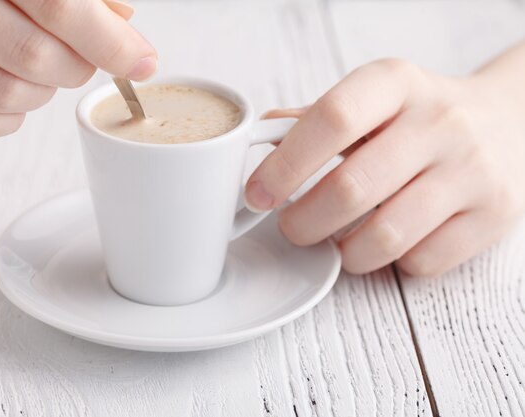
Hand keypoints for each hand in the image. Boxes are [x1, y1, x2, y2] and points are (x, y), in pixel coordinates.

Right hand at [0, 0, 155, 137]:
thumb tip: (121, 22)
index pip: (60, 6)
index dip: (110, 41)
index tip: (141, 61)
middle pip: (34, 56)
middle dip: (76, 66)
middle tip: (79, 56)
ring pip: (5, 94)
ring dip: (42, 92)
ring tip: (38, 68)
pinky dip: (8, 118)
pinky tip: (11, 91)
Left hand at [246, 58, 524, 275]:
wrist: (505, 124)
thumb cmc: (417, 118)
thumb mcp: (372, 99)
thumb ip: (316, 120)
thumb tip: (261, 140)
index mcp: (395, 84)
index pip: (332, 119)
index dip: (284, 165)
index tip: (256, 195)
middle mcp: (439, 123)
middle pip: (350, 189)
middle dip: (303, 223)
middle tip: (293, 227)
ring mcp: (472, 170)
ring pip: (385, 236)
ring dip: (344, 251)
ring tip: (337, 240)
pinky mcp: (492, 215)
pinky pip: (421, 261)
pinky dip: (390, 262)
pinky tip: (388, 242)